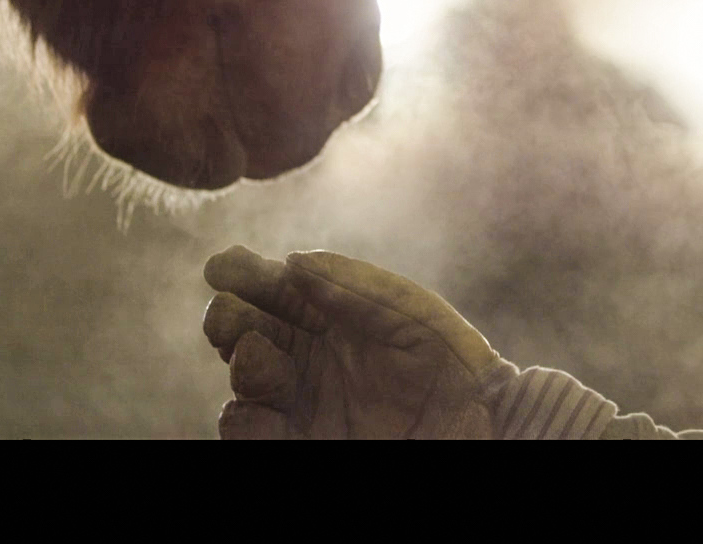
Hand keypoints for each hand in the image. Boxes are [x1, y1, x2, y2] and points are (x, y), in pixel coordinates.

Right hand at [201, 245, 504, 438]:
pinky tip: (254, 405)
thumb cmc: (455, 365)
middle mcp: (310, 358)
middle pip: (248, 329)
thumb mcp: (411, 315)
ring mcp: (303, 402)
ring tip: (253, 351)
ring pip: (245, 379)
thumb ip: (355, 286)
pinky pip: (252, 431)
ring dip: (239, 361)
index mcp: (334, 316)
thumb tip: (290, 262)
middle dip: (228, 314)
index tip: (223, 265)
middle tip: (226, 310)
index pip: (277, 290)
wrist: (479, 428)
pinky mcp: (302, 441)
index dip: (245, 273)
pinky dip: (243, 419)